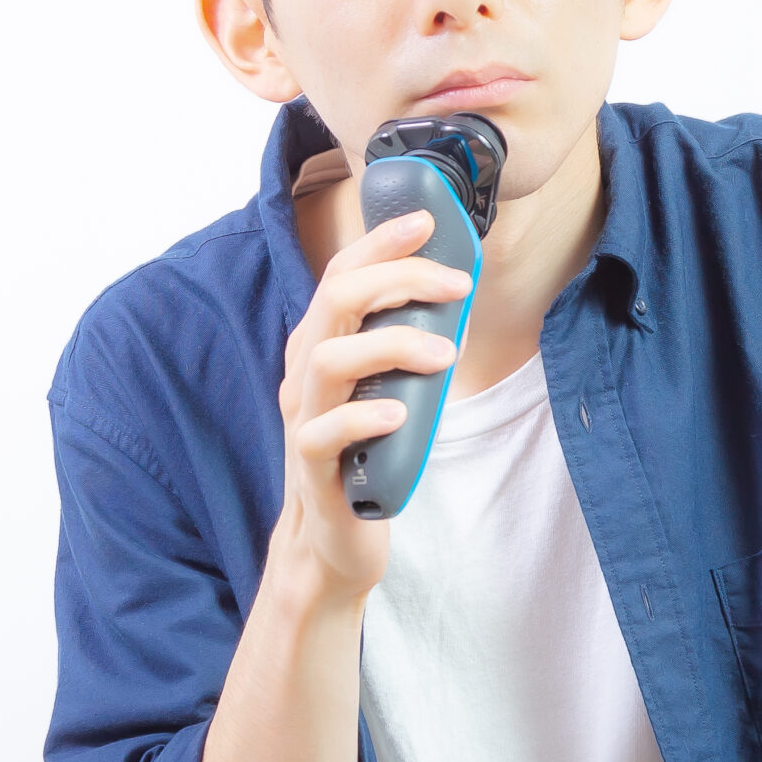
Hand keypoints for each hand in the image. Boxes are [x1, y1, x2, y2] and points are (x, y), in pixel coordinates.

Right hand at [273, 205, 470, 601]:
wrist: (332, 539)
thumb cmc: (365, 453)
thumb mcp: (387, 385)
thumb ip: (405, 342)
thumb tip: (457, 293)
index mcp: (321, 344)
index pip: (340, 274)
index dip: (380, 242)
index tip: (429, 222)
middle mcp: (304, 373)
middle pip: (335, 300)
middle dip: (398, 280)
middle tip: (458, 286)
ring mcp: (303, 418)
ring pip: (328, 360)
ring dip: (392, 346)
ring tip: (445, 354)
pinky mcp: (312, 466)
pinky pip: (323, 434)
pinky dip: (363, 416)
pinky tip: (399, 413)